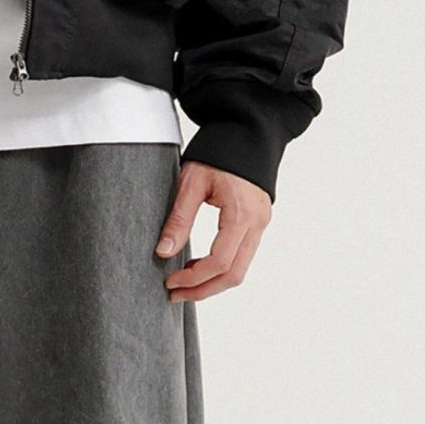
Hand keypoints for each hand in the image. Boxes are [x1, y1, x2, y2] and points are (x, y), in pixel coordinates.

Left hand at [155, 162, 271, 301]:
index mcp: (242, 213)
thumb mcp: (191, 181)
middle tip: (174, 294)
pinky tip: (197, 266)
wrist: (247, 129)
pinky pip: (241, 257)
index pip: (219, 262)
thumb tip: (163, 252)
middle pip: (233, 275)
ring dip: (211, 283)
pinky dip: (220, 269)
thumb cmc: (218, 150)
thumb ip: (179, 219)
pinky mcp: (258, 222)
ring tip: (183, 283)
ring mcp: (261, 224)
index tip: (170, 282)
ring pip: (239, 270)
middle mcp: (257, 223)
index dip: (193, 279)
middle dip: (203, 290)